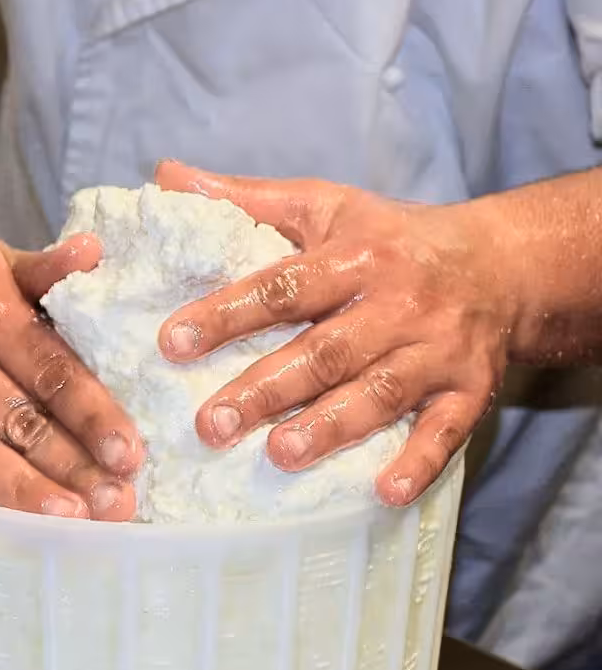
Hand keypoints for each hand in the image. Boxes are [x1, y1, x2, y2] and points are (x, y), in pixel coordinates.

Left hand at [154, 160, 513, 506]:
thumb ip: (243, 200)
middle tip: (210, 424)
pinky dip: (419, 462)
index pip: (283, 287)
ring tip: (280, 455)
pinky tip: (384, 493)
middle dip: (267, 389)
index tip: (171, 343)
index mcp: (356, 256)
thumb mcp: (322, 206)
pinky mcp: (472, 389)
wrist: (504, 263)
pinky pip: (447, 431)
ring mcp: (438, 350)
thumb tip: (165, 175)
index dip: (227, 315)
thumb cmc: (388, 238)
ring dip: (331, 427)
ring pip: (380, 392)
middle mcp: (399, 304)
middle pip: (326, 351)